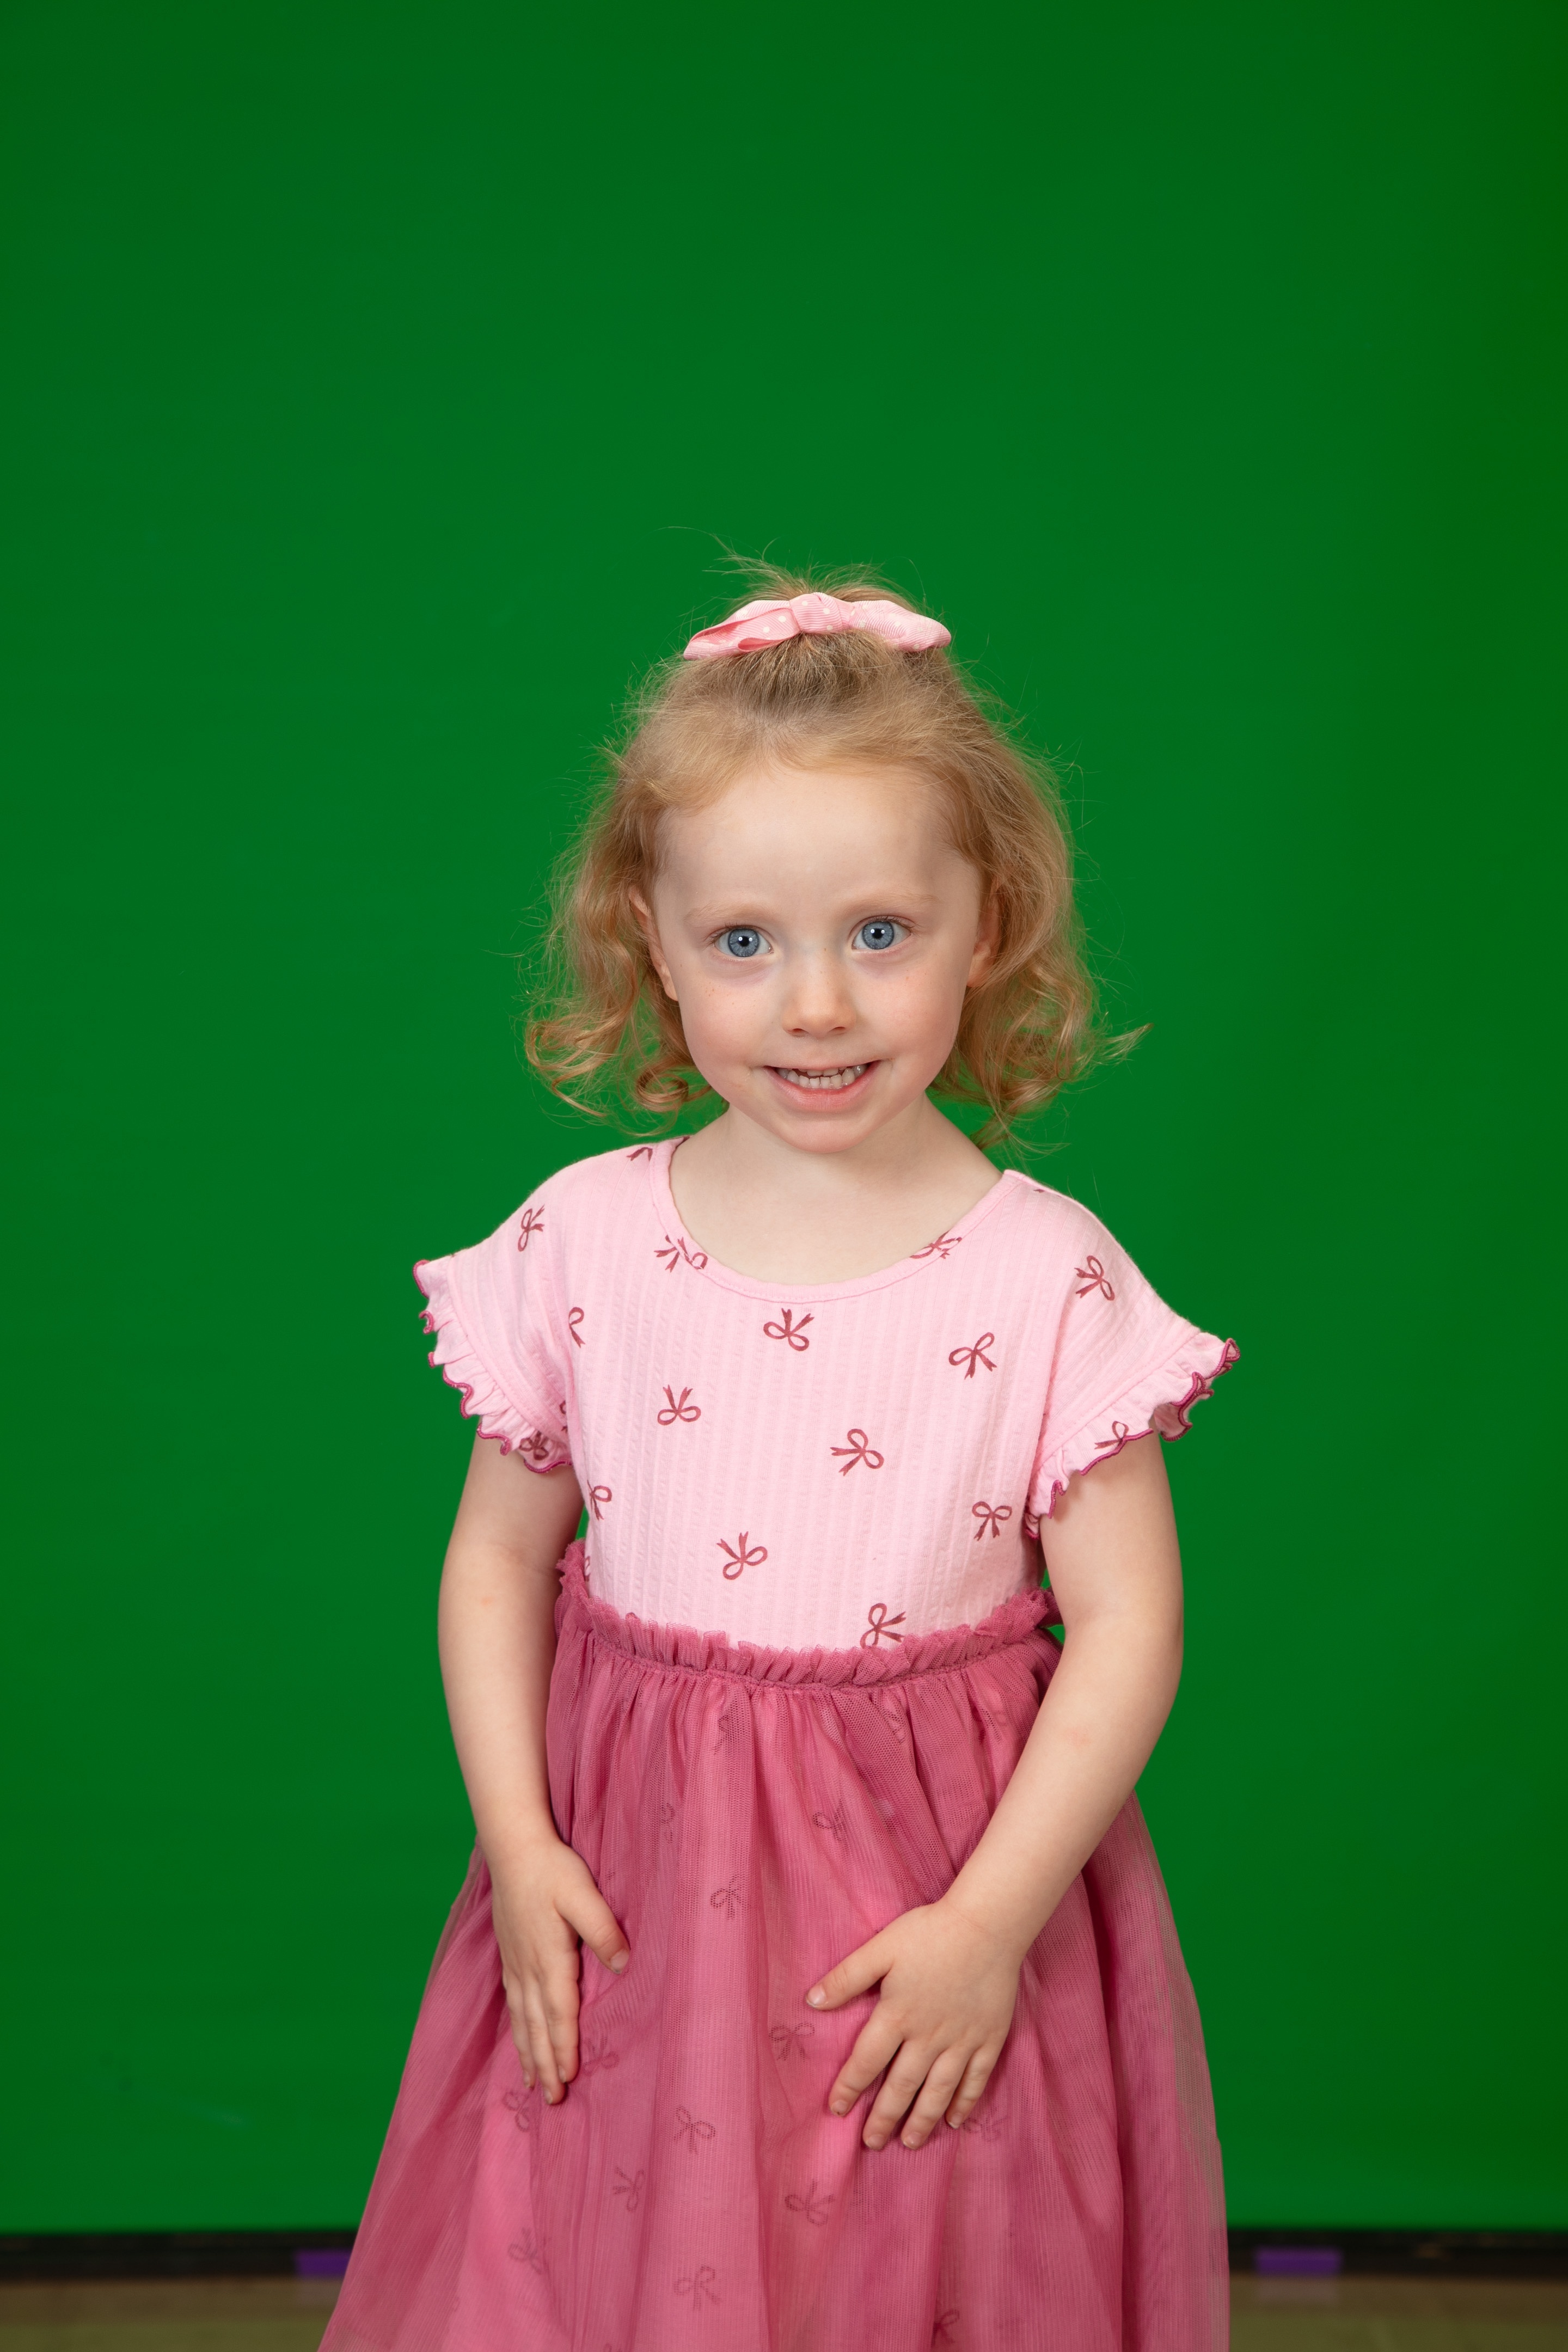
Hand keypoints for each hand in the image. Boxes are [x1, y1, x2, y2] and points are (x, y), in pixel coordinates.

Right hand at [489, 1837, 628, 2102]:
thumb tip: (624, 1965)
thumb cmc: (552, 1870)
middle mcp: (529, 1968)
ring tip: (532, 2085)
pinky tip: (518, 2038)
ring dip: (528, 2053)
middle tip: (552, 2100)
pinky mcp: (510, 1955)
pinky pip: (512, 2004)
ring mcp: (515, 1963)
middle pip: (537, 2026)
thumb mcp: (584, 1894)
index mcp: (550, 1958)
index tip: (568, 2079)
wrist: (513, 1848)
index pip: (559, 2013)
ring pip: (521, 2019)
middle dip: (545, 2064)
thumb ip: (603, 1930)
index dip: (564, 2048)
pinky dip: (516, 2029)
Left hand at [805, 1896, 1021, 2149]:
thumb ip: (847, 1977)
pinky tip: (954, 2120)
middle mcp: (928, 2037)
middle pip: (901, 2086)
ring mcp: (961, 2042)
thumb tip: (811, 2001)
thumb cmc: (930, 1932)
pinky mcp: (988, 2040)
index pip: (866, 2061)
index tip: (836, 2110)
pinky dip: (964, 2103)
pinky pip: (975, 2080)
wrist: (988, 1925)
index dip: (849, 2087)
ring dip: (921, 2120)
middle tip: (871, 2143)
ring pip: (938, 2091)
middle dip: (884, 2117)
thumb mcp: (881, 1947)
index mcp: (897, 2015)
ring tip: (909, 2142)